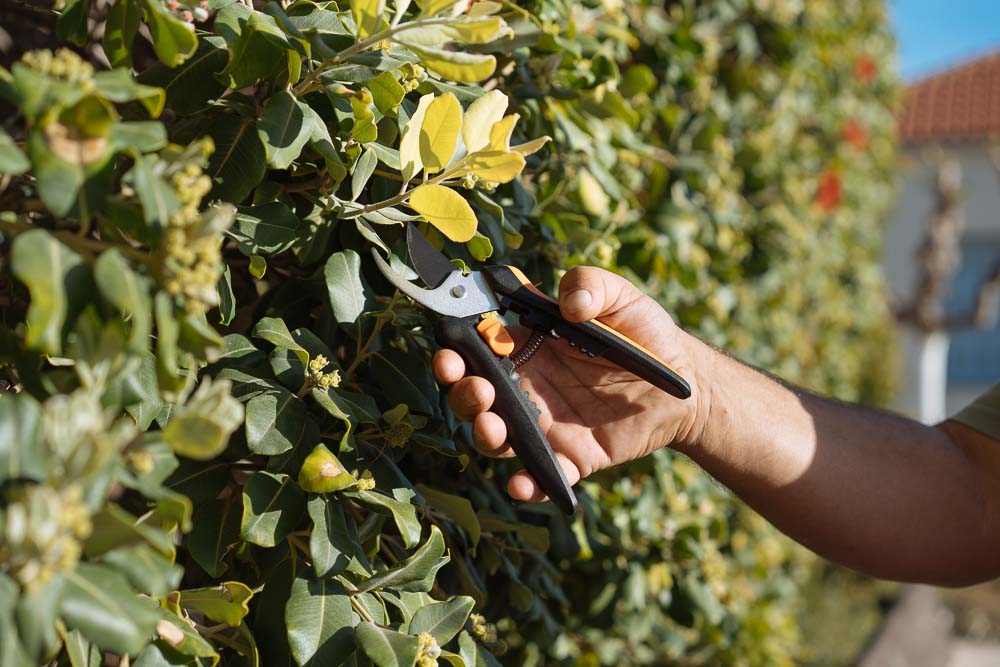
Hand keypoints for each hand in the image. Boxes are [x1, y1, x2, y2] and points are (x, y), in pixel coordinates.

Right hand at [432, 266, 703, 503]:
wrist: (682, 385)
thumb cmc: (645, 334)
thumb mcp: (622, 298)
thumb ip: (592, 285)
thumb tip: (568, 302)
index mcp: (527, 344)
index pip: (477, 345)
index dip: (457, 348)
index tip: (452, 349)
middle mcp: (526, 386)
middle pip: (476, 394)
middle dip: (464, 392)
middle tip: (477, 387)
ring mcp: (544, 424)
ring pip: (496, 437)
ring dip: (484, 434)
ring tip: (493, 425)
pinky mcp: (569, 458)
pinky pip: (541, 477)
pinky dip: (527, 485)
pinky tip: (522, 485)